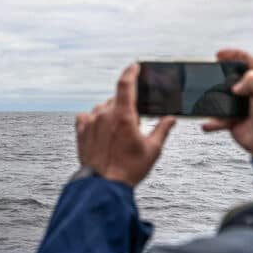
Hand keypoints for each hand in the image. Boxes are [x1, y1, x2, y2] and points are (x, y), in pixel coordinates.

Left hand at [75, 63, 176, 186]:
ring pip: (102, 108)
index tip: (134, 66)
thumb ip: (162, 129)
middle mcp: (105, 114)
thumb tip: (171, 118)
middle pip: (116, 100)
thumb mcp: (152, 150)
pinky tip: (100, 130)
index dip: (130, 72)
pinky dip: (94, 119)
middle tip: (132, 123)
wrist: (104, 185)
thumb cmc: (129, 169)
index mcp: (124, 115)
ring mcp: (91, 122)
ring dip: (110, 114)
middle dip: (125, 107)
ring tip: (117, 134)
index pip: (126, 84)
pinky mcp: (81, 131)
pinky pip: (86, 117)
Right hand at [202, 49, 252, 155]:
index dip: (233, 55)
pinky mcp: (232, 121)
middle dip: (216, 77)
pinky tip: (208, 123)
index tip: (219, 55)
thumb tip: (234, 86)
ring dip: (209, 101)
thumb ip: (252, 80)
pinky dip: (211, 122)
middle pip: (228, 78)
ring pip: (219, 99)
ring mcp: (239, 106)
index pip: (247, 61)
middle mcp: (249, 92)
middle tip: (206, 75)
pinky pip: (217, 120)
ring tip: (202, 100)